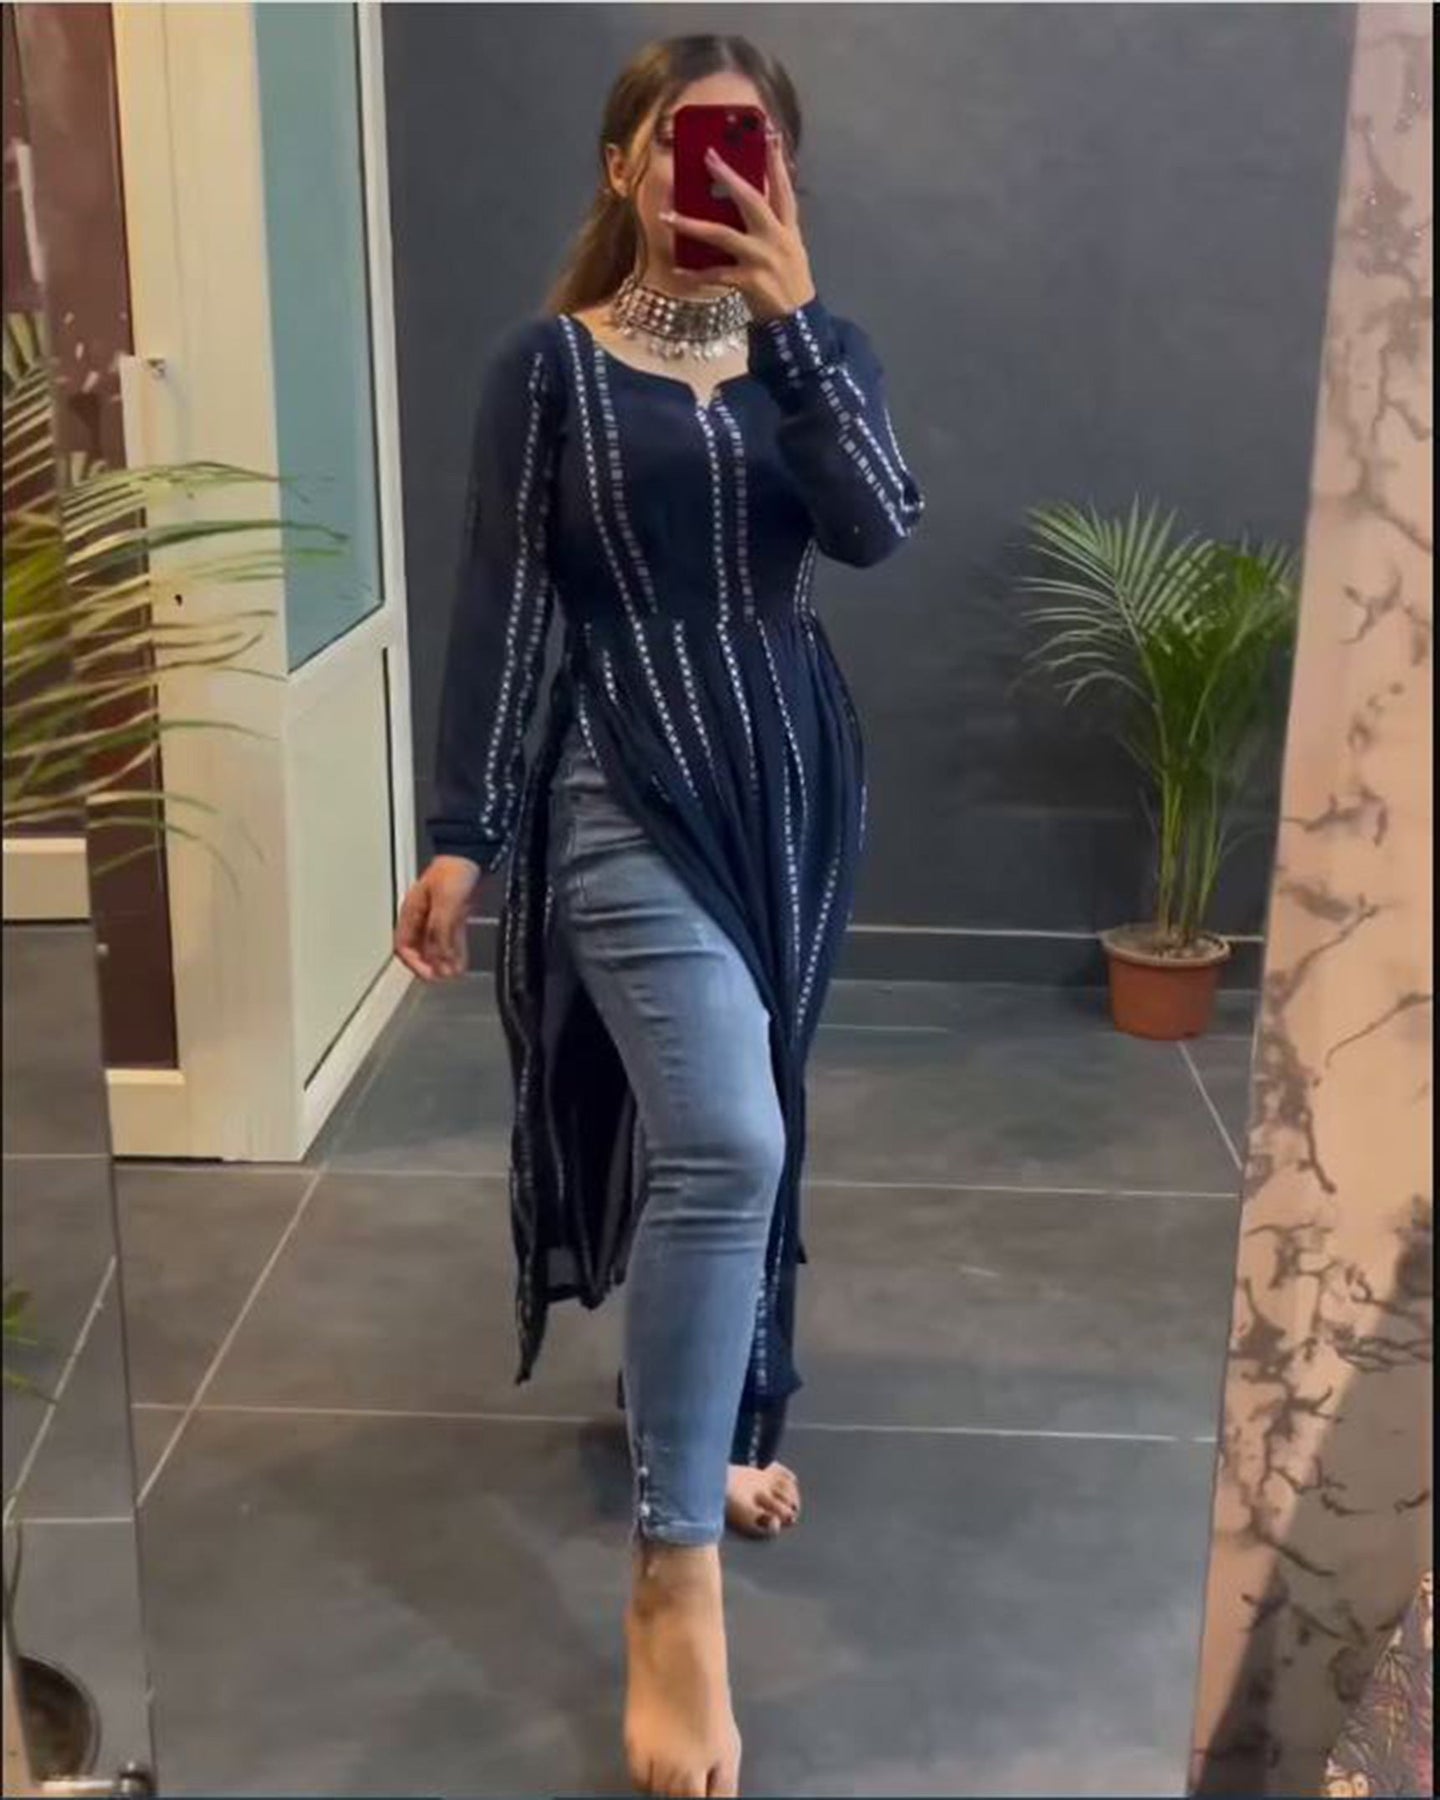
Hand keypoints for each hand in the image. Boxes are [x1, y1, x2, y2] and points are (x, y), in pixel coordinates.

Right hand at [394, 855, 480, 980]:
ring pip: (436, 945)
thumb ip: (440, 933)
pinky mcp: (454, 912)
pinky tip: (460, 960)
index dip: (414, 964)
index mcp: (410, 911)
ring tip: (453, 973)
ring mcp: (437, 914)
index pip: (404, 946)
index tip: (430, 976)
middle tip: (442, 978)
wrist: (472, 852)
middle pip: (419, 949)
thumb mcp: (444, 904)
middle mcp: (421, 915)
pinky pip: (450, 937)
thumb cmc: (454, 869)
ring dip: (443, 961)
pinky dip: (454, 951)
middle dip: (431, 966)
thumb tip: (439, 960)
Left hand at [662, 131, 815, 323]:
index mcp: (788, 228)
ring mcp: (762, 259)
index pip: (784, 187)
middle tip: (709, 155)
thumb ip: (773, 225)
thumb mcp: (789, 249)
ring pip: (723, 235)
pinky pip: (715, 274)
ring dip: (693, 224)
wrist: (798, 323)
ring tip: (668, 215)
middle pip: (751, 199)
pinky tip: (677, 270)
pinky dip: (695, 274)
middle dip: (729, 176)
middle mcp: (776, 238)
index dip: (776, 160)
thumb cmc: (789, 283)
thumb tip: (747, 201)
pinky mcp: (750, 281)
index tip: (769, 133)